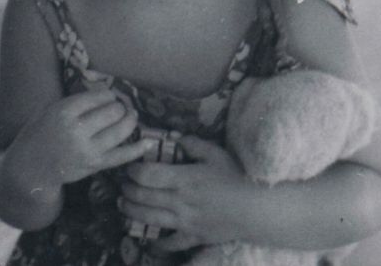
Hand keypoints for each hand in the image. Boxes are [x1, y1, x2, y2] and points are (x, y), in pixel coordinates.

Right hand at [9, 87, 148, 190]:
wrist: (31, 166)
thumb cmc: (38, 134)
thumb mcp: (49, 110)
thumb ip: (74, 103)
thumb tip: (103, 94)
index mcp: (63, 112)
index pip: (96, 97)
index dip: (108, 94)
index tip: (109, 95)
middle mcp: (77, 130)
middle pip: (111, 112)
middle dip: (120, 107)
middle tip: (120, 106)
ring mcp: (88, 149)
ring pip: (120, 131)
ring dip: (130, 121)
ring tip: (131, 116)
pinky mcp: (95, 165)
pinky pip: (122, 156)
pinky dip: (137, 149)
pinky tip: (148, 142)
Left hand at [120, 135, 252, 251]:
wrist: (259, 209)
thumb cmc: (237, 177)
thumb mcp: (215, 153)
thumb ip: (192, 144)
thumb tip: (175, 137)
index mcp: (184, 178)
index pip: (146, 175)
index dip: (132, 171)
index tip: (129, 167)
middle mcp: (180, 201)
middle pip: (142, 196)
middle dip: (127, 190)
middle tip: (121, 185)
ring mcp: (186, 222)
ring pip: (149, 218)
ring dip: (131, 211)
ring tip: (123, 205)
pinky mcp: (194, 237)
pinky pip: (171, 243)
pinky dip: (158, 242)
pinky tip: (149, 238)